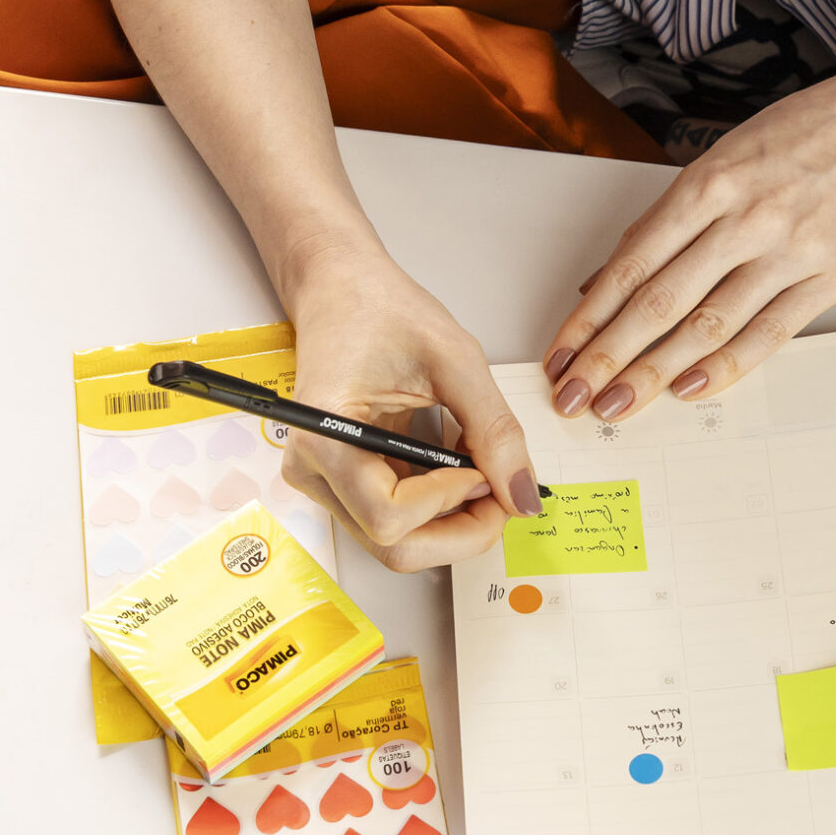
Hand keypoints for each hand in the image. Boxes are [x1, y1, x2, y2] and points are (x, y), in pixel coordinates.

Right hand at [281, 246, 541, 570]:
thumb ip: (494, 430)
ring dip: (453, 522)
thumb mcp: (455, 360)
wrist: (344, 289)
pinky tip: (461, 470)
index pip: (389, 516)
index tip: (489, 471)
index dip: (451, 503)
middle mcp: (313, 471)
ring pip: (396, 541)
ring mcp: (325, 480)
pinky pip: (395, 518)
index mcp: (325, 437)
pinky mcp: (343, 481)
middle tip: (503, 495)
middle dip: (460, 531)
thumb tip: (522, 496)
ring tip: (484, 475)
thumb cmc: (384, 310)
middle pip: (392, 545)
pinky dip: (439, 507)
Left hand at [543, 13, 835, 419]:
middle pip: (660, 302)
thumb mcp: (722, 155)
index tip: (560, 356)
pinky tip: (691, 389)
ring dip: (656, 372)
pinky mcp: (831, 276)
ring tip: (619, 406)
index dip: (589, 318)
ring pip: (709, 325)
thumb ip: (667, 220)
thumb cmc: (804, 132)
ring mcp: (790, 249)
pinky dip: (727, 366)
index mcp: (709, 181)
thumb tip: (606, 280)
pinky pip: (770, 333)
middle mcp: (745, 217)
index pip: (631, 264)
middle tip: (574, 398)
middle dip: (609, 357)